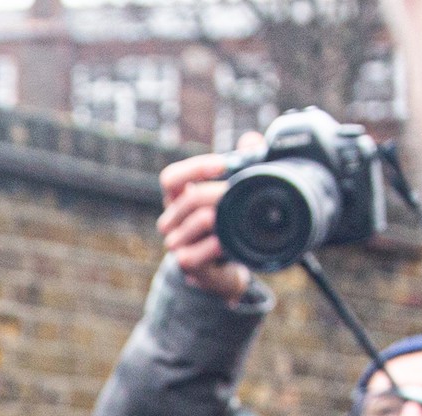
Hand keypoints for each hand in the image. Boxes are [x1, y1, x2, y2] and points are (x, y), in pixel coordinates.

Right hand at [158, 131, 264, 303]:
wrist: (227, 269)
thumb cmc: (229, 227)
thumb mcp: (236, 195)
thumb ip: (244, 164)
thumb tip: (250, 140)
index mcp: (180, 198)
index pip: (171, 178)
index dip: (194, 169)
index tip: (223, 164)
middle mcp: (172, 220)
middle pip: (188, 199)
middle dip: (218, 193)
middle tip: (243, 191)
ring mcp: (176, 243)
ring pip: (196, 223)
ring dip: (220, 218)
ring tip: (240, 216)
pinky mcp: (186, 264)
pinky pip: (195, 253)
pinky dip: (214, 247)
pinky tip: (228, 243)